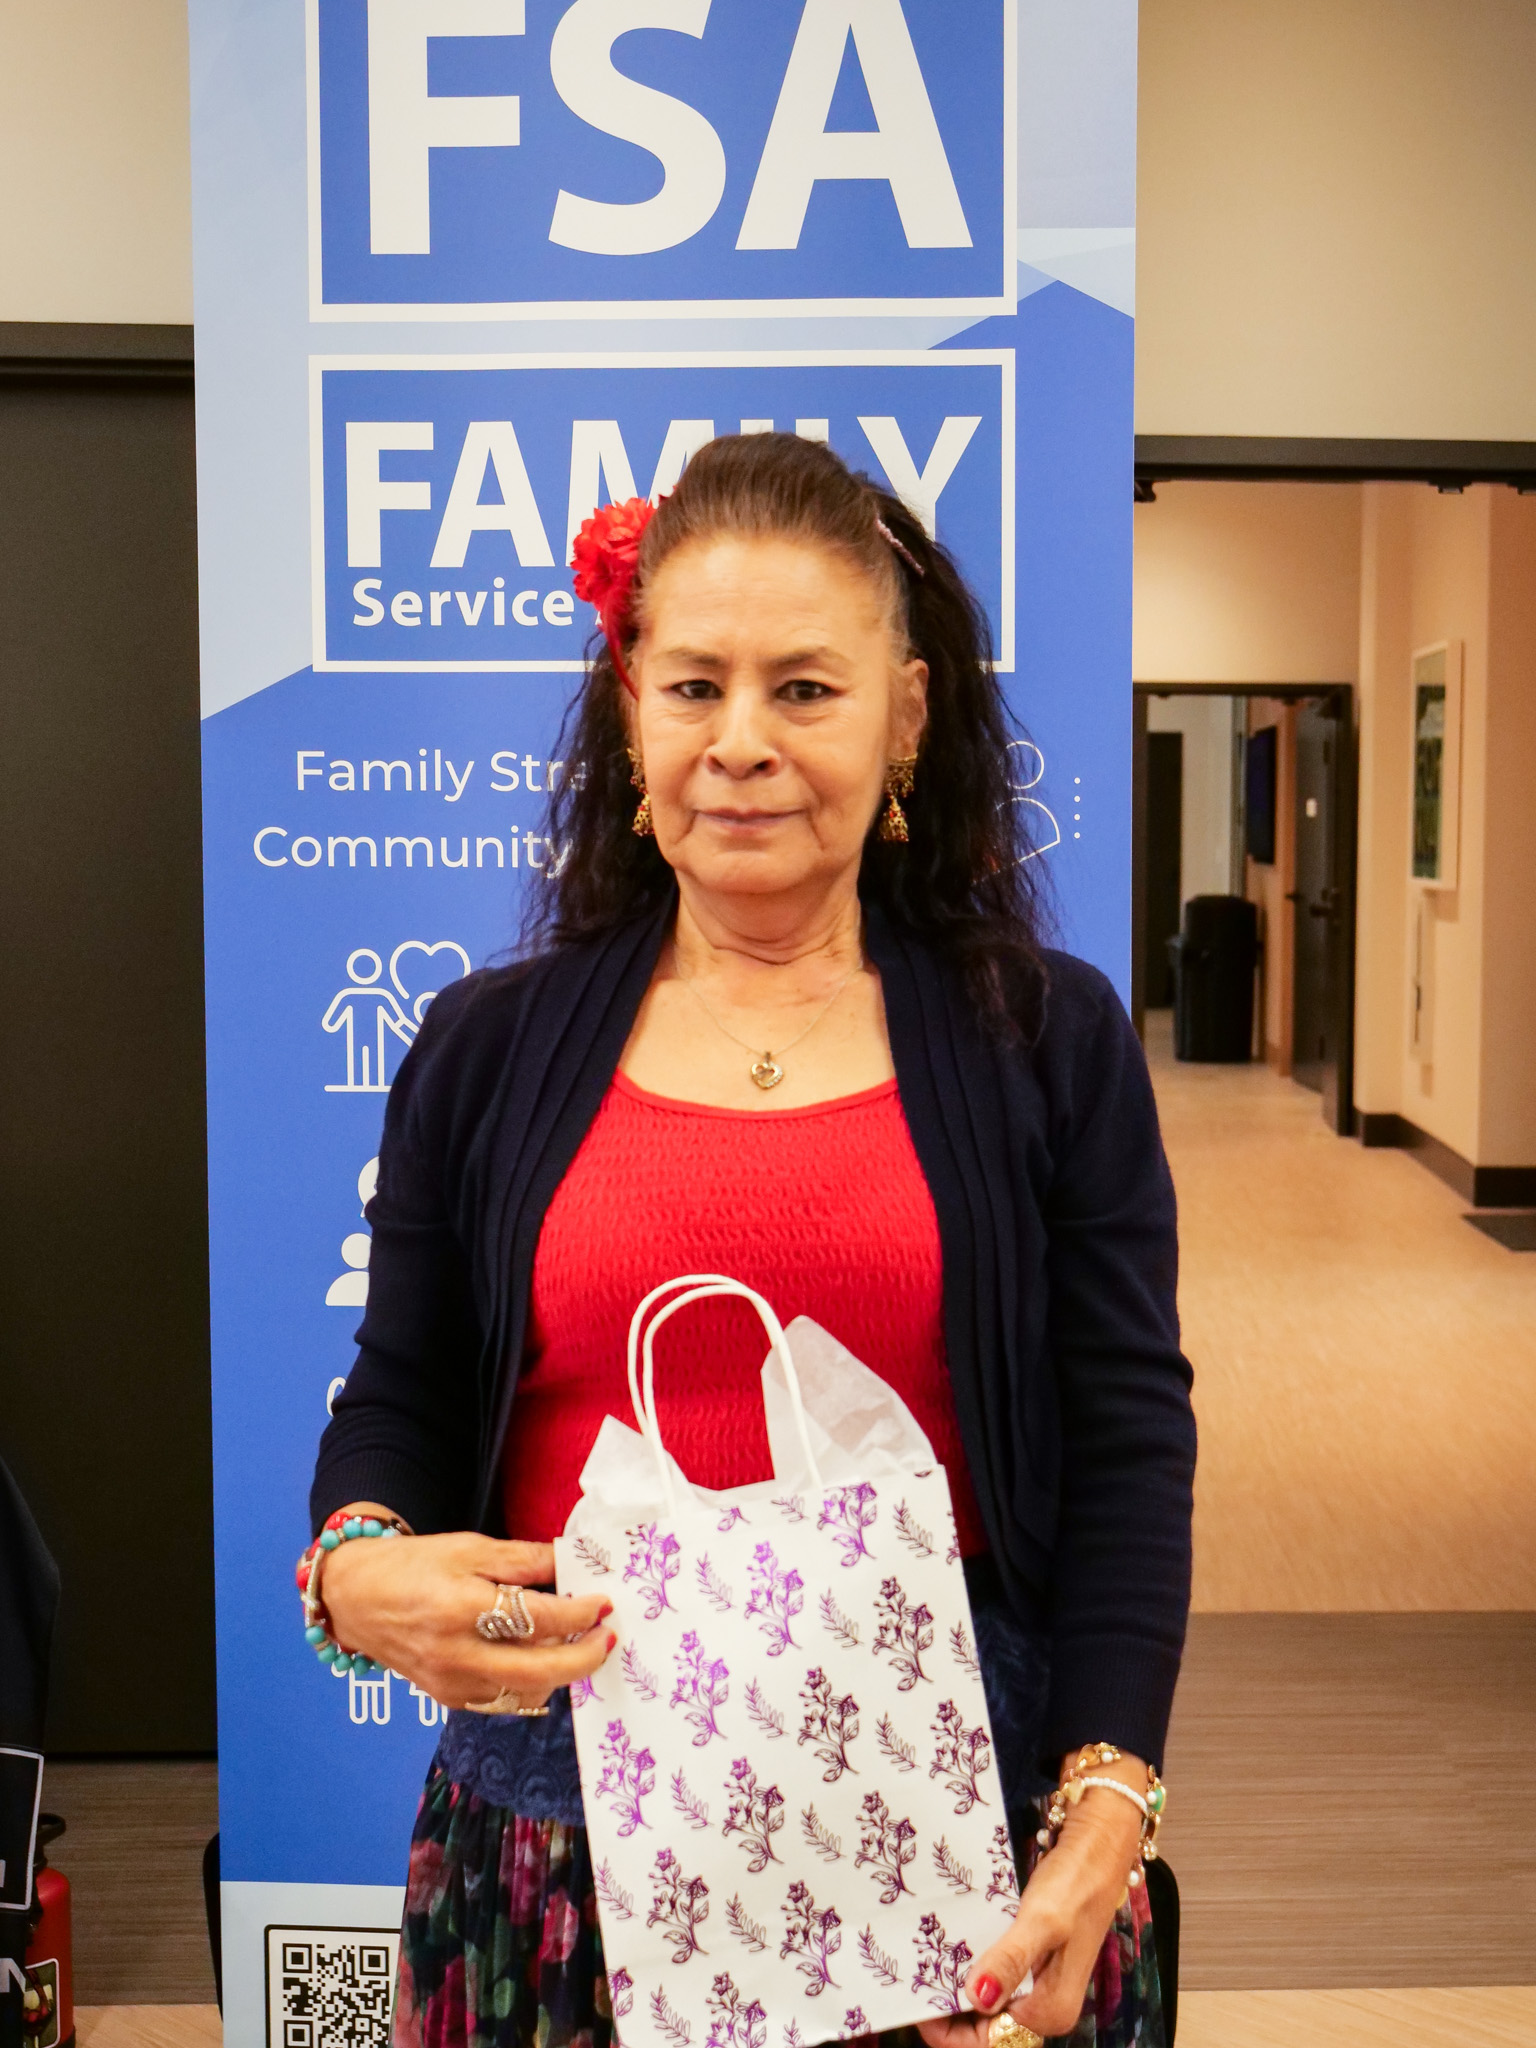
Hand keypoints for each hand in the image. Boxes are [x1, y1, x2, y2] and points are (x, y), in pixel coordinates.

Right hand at [319, 1524, 613, 1711]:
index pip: (540, 1618)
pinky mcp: (446, 1698)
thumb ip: (523, 1559)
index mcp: (463, 1607)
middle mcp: (457, 1654)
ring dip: (559, 1672)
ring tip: (578, 1644)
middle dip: (584, 1657)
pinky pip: (502, 1700)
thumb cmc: (413, 1565)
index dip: (579, 1612)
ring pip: (525, 1691)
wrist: (355, 1597)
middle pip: (540, 1670)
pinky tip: (543, 1662)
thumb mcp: (469, 1547)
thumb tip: (573, 1560)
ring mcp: (451, 1683)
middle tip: (608, 1638)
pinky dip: (529, 1684)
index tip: (604, 1602)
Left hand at [917, 1772, 1143, 2047]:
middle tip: (916, 1972)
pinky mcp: (1030, 1967)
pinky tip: (948, 1949)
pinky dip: (968, 1968)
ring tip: (925, 1959)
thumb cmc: (1074, 1885)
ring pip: (982, 2003)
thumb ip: (1010, 1960)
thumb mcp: (1041, 1921)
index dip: (945, 2026)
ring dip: (954, 1986)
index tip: (917, 1994)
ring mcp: (1036, 1990)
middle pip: (981, 2027)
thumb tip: (977, 1997)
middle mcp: (1042, 2011)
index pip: (985, 2043)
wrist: (1096, 1853)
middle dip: (947, 2005)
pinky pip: (991, 1979)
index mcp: (1047, 2013)